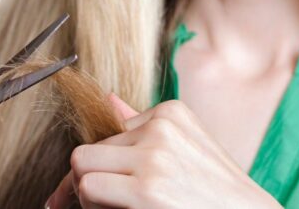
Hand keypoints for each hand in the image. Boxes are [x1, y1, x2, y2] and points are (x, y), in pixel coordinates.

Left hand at [45, 94, 282, 208]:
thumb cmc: (217, 194)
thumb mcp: (187, 148)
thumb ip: (142, 125)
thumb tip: (108, 100)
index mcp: (169, 114)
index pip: (108, 135)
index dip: (100, 165)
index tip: (99, 184)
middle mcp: (161, 129)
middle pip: (88, 150)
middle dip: (86, 178)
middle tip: (99, 202)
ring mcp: (154, 158)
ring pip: (81, 166)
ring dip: (86, 193)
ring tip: (111, 207)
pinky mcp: (147, 189)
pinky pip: (88, 189)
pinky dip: (92, 206)